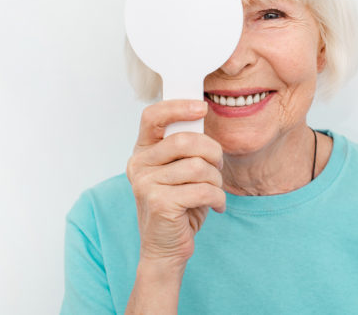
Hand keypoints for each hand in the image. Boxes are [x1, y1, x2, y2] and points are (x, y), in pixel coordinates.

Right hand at [126, 99, 225, 266]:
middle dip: (212, 152)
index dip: (177, 107)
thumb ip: (185, 147)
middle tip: (218, 167)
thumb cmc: (178, 205)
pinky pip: (203, 190)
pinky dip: (218, 198)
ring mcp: (146, 184)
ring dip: (216, 180)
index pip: (152, 116)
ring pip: (198, 166)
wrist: (166, 248)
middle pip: (185, 140)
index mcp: (142, 152)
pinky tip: (216, 206)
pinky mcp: (160, 203)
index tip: (202, 107)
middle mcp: (139, 166)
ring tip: (214, 191)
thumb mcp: (179, 171)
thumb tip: (201, 114)